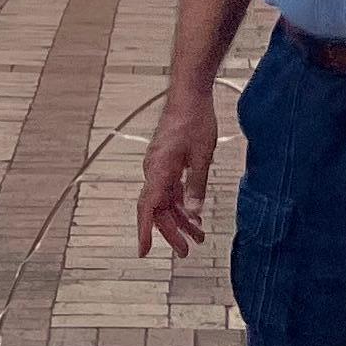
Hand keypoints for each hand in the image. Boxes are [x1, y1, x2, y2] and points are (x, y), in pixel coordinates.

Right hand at [136, 92, 220, 259]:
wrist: (189, 93)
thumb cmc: (194, 118)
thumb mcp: (202, 155)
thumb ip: (197, 185)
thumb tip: (193, 212)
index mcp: (159, 170)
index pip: (147, 208)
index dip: (145, 231)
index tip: (143, 251)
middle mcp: (154, 170)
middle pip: (158, 209)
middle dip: (171, 231)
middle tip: (186, 250)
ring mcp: (159, 165)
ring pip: (165, 200)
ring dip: (180, 218)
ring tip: (197, 235)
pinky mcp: (166, 161)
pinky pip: (170, 188)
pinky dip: (181, 202)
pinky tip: (194, 213)